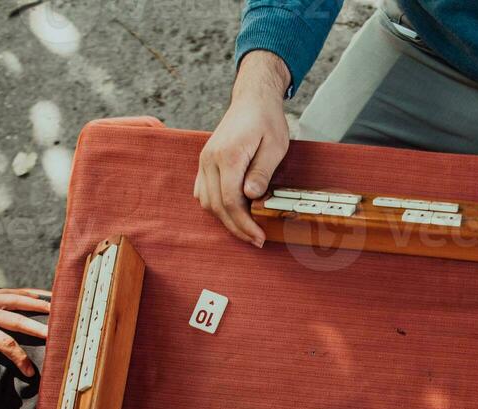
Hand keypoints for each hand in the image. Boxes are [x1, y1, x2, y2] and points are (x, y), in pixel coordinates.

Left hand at [0, 282, 50, 384]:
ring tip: (61, 310)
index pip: (4, 343)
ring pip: (18, 300)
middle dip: (40, 329)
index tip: (30, 372)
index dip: (19, 358)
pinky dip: (29, 292)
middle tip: (60, 337)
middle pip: (17, 319)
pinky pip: (11, 292)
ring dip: (40, 304)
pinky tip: (44, 294)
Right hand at [195, 51, 291, 245]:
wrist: (252, 99)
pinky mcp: (204, 162)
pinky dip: (216, 207)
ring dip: (225, 220)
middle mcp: (209, 160)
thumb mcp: (275, 146)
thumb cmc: (266, 121)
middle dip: (237, 228)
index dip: (245, 223)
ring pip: (206, 202)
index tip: (260, 237)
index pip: (231, 200)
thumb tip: (250, 197)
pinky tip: (233, 214)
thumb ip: (262, 172)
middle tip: (256, 240)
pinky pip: (203, 192)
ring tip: (247, 230)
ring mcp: (204, 161)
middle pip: (217, 205)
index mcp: (228, 156)